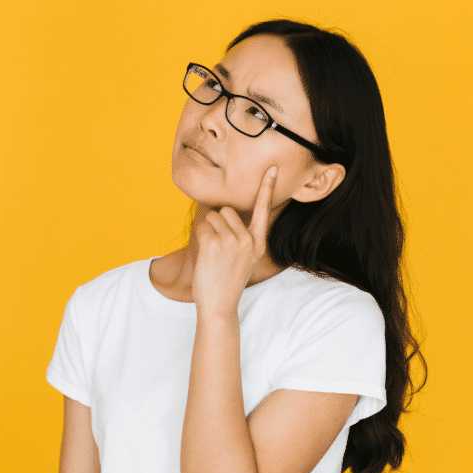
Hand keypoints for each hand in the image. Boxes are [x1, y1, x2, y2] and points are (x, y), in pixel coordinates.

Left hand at [191, 165, 278, 316]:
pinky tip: (207, 257)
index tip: (272, 167)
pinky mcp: (214, 243)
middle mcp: (248, 239)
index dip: (267, 187)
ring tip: (213, 255)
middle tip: (220, 250)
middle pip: (226, 210)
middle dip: (218, 224)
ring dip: (208, 231)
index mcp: (258, 242)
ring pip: (212, 217)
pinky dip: (200, 238)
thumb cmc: (227, 280)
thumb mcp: (245, 259)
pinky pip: (201, 227)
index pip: (263, 209)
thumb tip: (224, 213)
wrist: (219, 305)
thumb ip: (242, 237)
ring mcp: (231, 241)